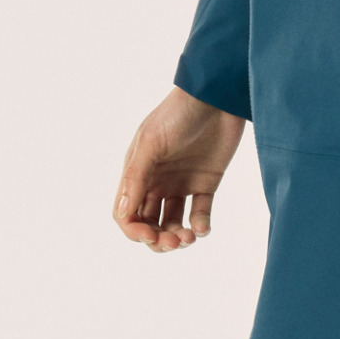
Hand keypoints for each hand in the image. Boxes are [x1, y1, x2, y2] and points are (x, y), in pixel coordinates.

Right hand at [113, 87, 246, 252]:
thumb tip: (123, 214)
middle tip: (175, 242)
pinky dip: (201, 225)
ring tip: (190, 237)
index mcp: (138, 172)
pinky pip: (200, 213)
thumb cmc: (178, 113)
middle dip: (158, 239)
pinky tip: (202, 228)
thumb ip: (137, 176)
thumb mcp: (152, 142)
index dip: (135, 230)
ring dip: (179, 236)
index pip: (127, 214)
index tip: (151, 235)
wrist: (217, 96)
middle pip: (150, 223)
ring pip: (174, 222)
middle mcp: (157, 181)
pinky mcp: (206, 182)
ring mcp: (181, 183)